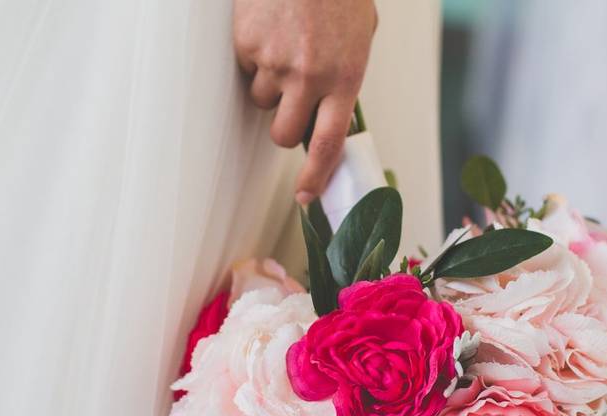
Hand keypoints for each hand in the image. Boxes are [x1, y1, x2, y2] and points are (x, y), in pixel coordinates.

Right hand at [233, 0, 377, 204]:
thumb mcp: (360, 34)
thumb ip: (346, 75)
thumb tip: (331, 111)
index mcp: (346, 76)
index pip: (329, 142)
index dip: (316, 176)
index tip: (306, 197)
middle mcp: (310, 76)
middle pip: (284, 135)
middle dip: (284, 127)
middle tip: (290, 102)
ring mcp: (276, 62)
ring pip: (262, 100)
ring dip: (270, 83)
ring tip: (285, 43)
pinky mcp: (247, 45)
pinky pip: (246, 68)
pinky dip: (255, 54)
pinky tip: (270, 28)